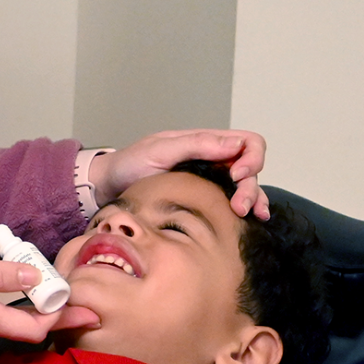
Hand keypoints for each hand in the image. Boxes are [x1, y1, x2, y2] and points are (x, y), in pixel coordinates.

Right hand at [0, 256, 97, 342]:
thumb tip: (35, 275)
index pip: (35, 328)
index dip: (62, 317)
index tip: (87, 307)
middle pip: (27, 328)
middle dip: (57, 317)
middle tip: (83, 306)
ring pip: (10, 323)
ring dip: (35, 310)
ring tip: (54, 293)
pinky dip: (13, 306)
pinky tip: (14, 292)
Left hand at [88, 129, 269, 219]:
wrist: (110, 186)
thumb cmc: (131, 164)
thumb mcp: (159, 150)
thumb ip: (196, 144)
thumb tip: (235, 145)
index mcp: (206, 143)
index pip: (248, 142)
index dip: (252, 157)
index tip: (236, 174)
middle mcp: (214, 160)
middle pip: (251, 169)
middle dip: (250, 187)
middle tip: (239, 207)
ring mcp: (211, 182)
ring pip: (247, 188)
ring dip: (253, 201)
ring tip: (245, 215)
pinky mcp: (204, 201)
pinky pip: (231, 203)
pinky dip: (246, 210)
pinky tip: (250, 221)